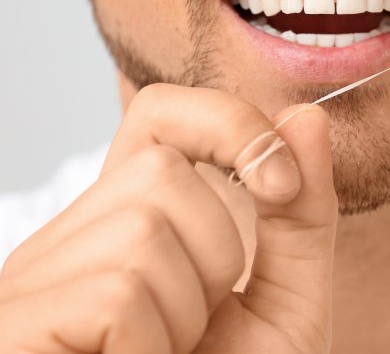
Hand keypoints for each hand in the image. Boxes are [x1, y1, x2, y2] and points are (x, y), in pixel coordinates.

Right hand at [0, 84, 337, 352]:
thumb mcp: (287, 301)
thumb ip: (302, 215)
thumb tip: (308, 117)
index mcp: (137, 218)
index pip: (165, 113)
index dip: (227, 123)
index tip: (279, 183)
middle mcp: (75, 236)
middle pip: (162, 173)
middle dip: (216, 257)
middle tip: (194, 326)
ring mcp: (34, 279)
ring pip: (143, 228)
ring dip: (185, 311)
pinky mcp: (17, 321)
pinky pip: (116, 292)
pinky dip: (151, 345)